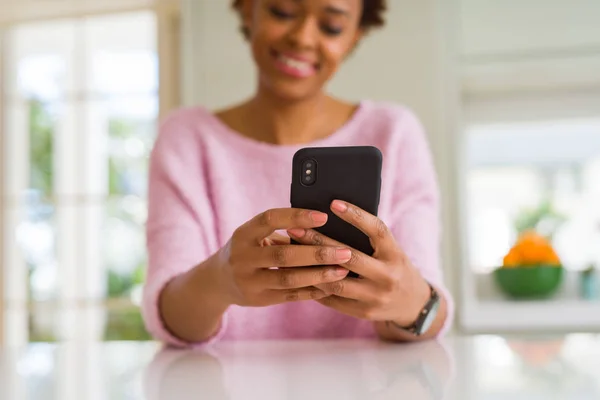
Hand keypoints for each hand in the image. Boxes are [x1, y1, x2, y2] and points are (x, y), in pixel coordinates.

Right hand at [216, 208, 352, 306]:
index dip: (297, 217)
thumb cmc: (249, 249)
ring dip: (319, 275)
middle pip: (283, 255)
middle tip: (345, 251)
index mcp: (243, 234)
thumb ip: (281, 232)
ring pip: (288, 279)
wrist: (219, 281)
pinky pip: (289, 296)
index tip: (324, 216)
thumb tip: (325, 225)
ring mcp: (249, 281)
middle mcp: (243, 257)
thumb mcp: (255, 236)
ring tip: (343, 270)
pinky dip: (312, 291)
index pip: (270, 219)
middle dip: (317, 253)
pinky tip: (331, 286)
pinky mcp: (258, 299)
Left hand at [287, 200, 430, 325]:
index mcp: (395, 254)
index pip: (376, 230)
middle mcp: (388, 276)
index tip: (334, 203)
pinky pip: (333, 299)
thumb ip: (369, 238)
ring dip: (310, 268)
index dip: (356, 215)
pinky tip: (298, 275)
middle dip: (318, 242)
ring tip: (290, 254)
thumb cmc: (394, 267)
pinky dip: (315, 286)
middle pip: (349, 256)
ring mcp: (376, 297)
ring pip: (336, 282)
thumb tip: (332, 216)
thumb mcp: (390, 250)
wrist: (412, 304)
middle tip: (295, 229)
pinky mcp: (364, 312)